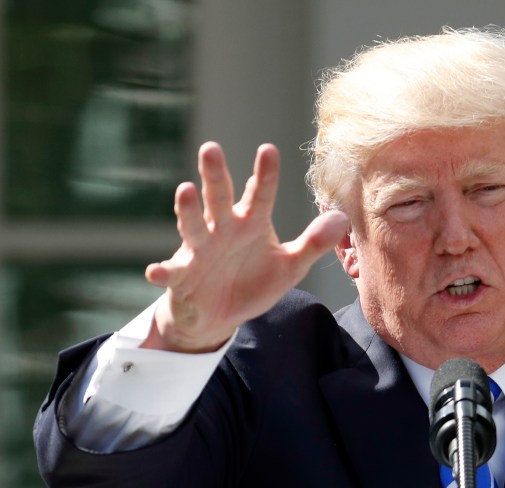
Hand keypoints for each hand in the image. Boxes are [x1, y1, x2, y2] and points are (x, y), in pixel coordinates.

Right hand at [142, 142, 348, 352]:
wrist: (220, 315)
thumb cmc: (253, 282)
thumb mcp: (290, 266)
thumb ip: (313, 244)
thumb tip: (343, 218)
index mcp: (250, 223)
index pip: (260, 194)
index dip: (264, 174)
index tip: (268, 150)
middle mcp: (222, 229)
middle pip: (219, 198)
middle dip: (215, 175)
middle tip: (211, 148)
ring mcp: (199, 250)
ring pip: (192, 226)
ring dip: (188, 210)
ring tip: (185, 190)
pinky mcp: (182, 276)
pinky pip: (172, 272)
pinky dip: (163, 271)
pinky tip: (155, 271)